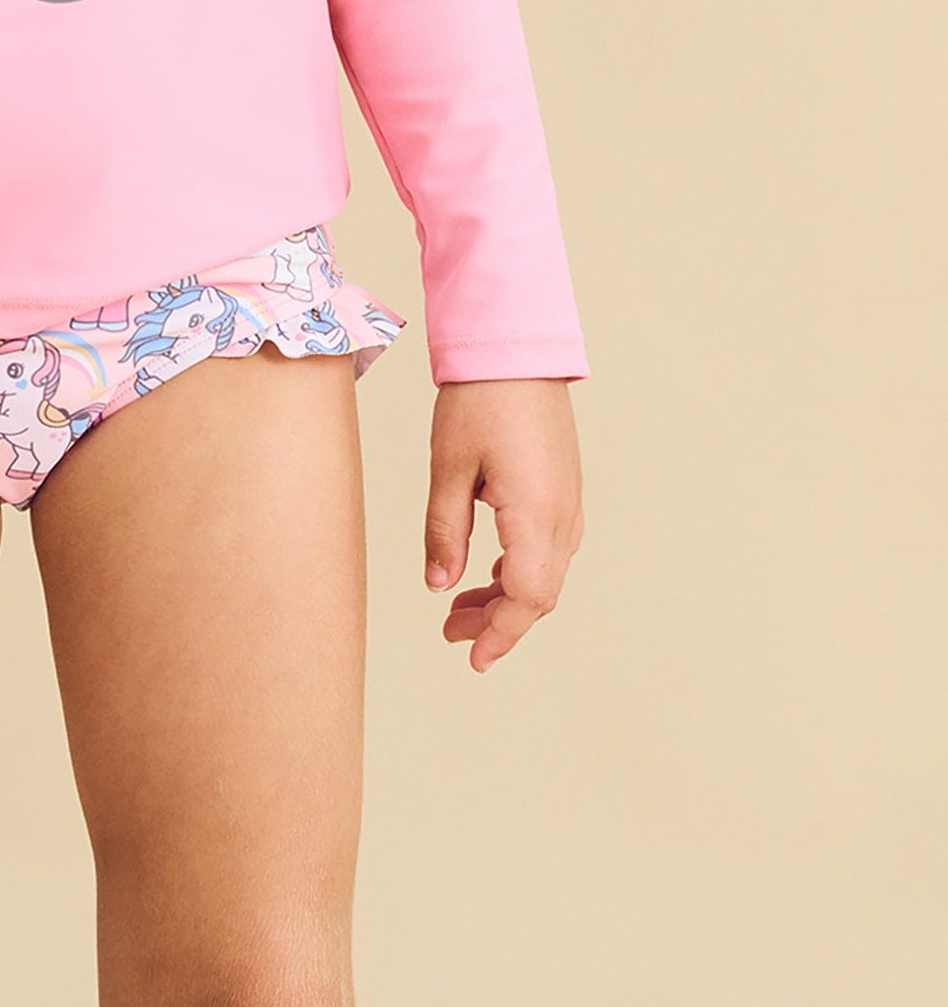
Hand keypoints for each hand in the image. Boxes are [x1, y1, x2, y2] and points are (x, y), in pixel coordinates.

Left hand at [424, 379, 583, 671]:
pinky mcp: (563, 489)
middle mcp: (562, 516)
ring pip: (545, 573)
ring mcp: (568, 502)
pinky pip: (549, 548)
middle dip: (498, 621)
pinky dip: (519, 570)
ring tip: (460, 608)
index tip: (472, 657)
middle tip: (452, 632)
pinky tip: (487, 572)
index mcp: (536, 515)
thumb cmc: (479, 400)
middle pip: (539, 593)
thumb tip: (439, 586)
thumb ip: (444, 532)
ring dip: (506, 597)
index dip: (500, 633)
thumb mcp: (449, 467)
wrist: (516, 348)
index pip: (526, 597)